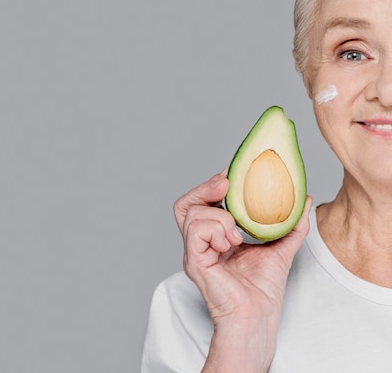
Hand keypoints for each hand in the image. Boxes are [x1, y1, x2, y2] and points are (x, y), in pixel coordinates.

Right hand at [174, 170, 311, 371]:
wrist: (257, 316)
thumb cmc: (263, 290)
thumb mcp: (280, 246)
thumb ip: (290, 223)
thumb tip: (304, 199)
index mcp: (214, 237)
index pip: (202, 204)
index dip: (213, 186)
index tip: (232, 174)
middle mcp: (199, 243)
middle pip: (186, 205)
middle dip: (204, 188)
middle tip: (225, 184)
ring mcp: (194, 252)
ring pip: (192, 214)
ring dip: (219, 216)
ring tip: (237, 234)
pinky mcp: (194, 262)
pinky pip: (195, 232)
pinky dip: (215, 230)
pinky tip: (230, 243)